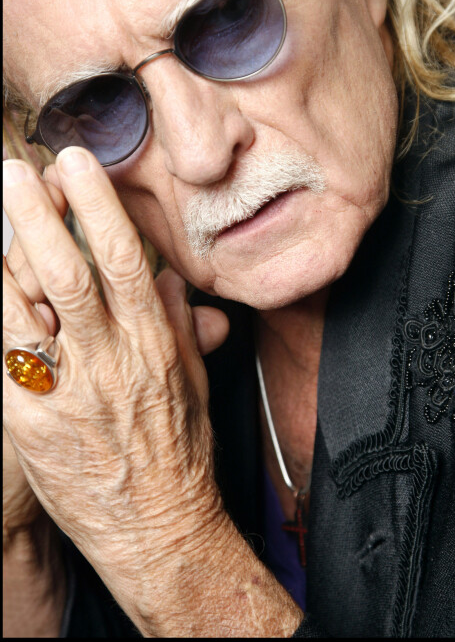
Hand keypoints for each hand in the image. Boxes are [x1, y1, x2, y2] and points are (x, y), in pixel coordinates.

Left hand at [3, 149, 229, 589]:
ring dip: (4, 256)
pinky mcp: (31, 425)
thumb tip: (172, 280)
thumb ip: (180, 325)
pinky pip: (1, 360)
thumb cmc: (179, 454)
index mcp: (153, 344)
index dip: (98, 206)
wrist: (158, 531)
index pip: (125, 259)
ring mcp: (67, 394)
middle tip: (19, 170)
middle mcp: (110, 361)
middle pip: (68, 273)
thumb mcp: (194, 383)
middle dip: (41, 214)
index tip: (80, 166)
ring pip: (24, 311)